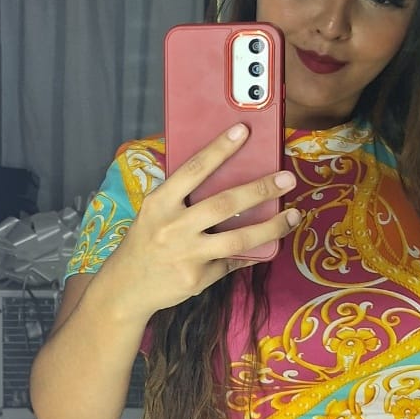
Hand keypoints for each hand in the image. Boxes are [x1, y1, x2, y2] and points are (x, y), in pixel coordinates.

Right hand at [113, 123, 299, 317]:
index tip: (243, 131)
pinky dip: (250, 253)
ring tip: (294, 215)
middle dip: (261, 188)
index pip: (193, 170)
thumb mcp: (154, 212)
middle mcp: (172, 227)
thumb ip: (182, 197)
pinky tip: (267, 244)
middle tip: (287, 178)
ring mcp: (186, 255)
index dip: (219, 149)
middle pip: (224, 204)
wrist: (125, 287)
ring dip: (271, 226)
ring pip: (238, 239)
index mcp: (160, 203)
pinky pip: (232, 262)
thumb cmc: (146, 240)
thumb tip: (227, 177)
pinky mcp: (197, 279)